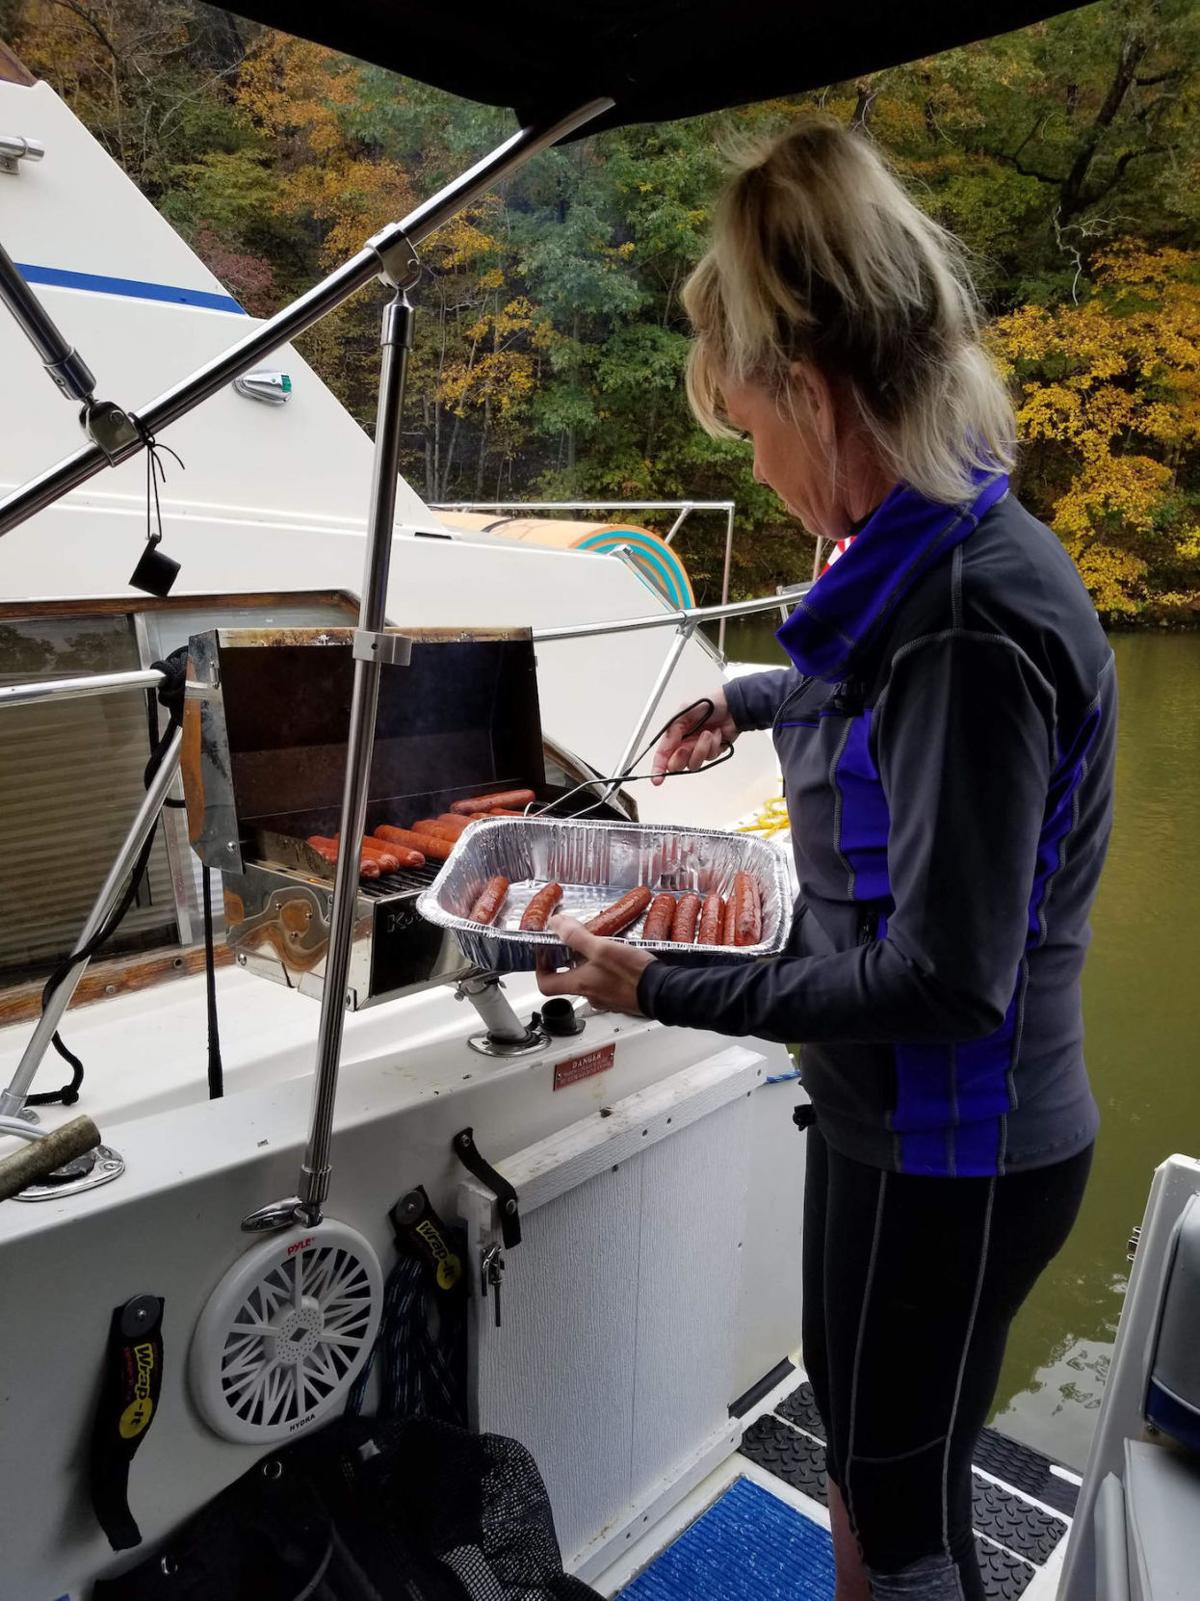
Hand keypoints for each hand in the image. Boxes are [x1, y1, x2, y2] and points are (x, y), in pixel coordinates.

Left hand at [536, 915, 655, 1015]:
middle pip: (568, 980)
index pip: (545, 984)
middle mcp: (590, 996)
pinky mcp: (622, 998)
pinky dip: (607, 970)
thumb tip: (555, 925)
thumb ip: (576, 936)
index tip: (546, 951)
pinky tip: (619, 958)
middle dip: (568, 960)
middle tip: (575, 942)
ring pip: (589, 980)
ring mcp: (607, 999)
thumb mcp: (602, 948)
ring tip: (600, 946)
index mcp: (580, 985)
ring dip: (590, 964)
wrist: (665, 993)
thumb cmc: (633, 974)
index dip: (541, 967)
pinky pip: (607, 983)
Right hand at [651, 689, 737, 786]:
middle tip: (687, 746)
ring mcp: (698, 750)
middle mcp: (684, 744)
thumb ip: (672, 731)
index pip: (662, 755)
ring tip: (708, 733)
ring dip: (701, 749)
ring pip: (694, 764)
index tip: (657, 779)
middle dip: (682, 757)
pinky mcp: (711, 752)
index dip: (657, 768)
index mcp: (674, 735)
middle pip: (676, 765)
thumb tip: (665, 748)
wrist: (732, 706)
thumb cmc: (708, 704)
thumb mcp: (684, 712)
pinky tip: (717, 734)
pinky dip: (714, 745)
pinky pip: (709, 758)